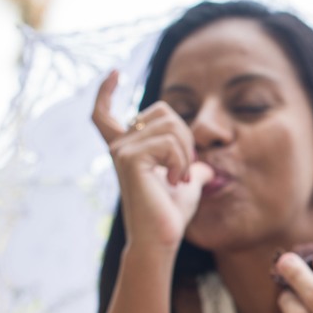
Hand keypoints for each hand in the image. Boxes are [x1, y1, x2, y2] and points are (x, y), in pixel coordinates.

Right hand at [92, 70, 213, 249]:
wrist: (159, 240)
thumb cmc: (169, 216)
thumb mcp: (186, 187)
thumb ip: (192, 171)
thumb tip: (206, 170)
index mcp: (126, 148)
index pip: (105, 113)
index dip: (107, 90)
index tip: (116, 71)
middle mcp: (119, 145)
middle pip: (163, 111)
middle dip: (186, 136)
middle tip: (185, 169)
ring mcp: (121, 149)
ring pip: (170, 125)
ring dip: (186, 152)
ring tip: (178, 178)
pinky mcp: (130, 158)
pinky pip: (169, 142)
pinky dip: (181, 161)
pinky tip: (174, 181)